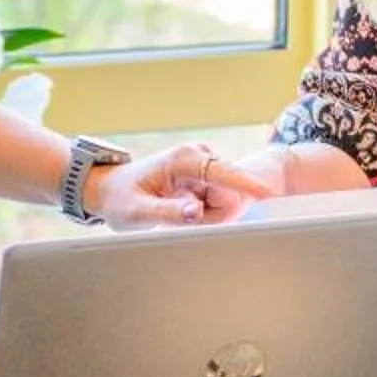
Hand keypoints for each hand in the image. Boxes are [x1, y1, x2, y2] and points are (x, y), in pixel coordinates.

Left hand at [86, 142, 273, 230]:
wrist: (107, 189)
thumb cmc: (120, 198)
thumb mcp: (138, 211)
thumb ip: (168, 213)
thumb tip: (195, 212)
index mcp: (183, 159)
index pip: (223, 173)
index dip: (247, 185)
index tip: (269, 194)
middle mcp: (197, 156)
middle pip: (228, 194)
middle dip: (212, 215)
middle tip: (181, 220)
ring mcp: (202, 166)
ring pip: (225, 201)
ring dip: (207, 216)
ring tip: (175, 213)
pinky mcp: (203, 177)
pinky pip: (217, 202)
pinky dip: (204, 213)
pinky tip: (183, 210)